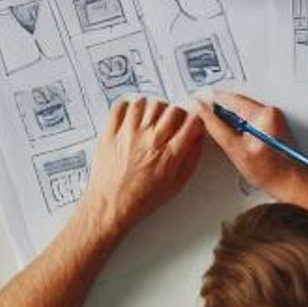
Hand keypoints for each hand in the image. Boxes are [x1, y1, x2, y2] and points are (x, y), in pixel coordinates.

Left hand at [78, 96, 204, 242]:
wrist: (111, 204)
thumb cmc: (143, 198)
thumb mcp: (176, 184)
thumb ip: (190, 160)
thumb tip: (197, 139)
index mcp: (169, 154)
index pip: (191, 122)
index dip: (195, 121)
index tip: (191, 124)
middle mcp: (150, 139)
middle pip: (171, 109)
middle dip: (176, 114)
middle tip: (172, 123)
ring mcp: (128, 132)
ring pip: (148, 102)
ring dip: (154, 108)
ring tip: (152, 119)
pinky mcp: (111, 131)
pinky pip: (122, 105)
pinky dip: (129, 106)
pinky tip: (133, 116)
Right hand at [196, 91, 307, 203]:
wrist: (294, 186)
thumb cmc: (273, 173)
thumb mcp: (235, 149)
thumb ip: (215, 126)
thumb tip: (201, 110)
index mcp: (263, 113)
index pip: (227, 98)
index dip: (208, 102)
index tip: (196, 105)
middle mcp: (271, 112)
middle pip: (234, 105)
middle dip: (219, 114)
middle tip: (205, 124)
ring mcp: (274, 119)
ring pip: (240, 114)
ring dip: (229, 122)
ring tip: (224, 139)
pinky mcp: (273, 128)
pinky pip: (249, 121)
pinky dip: (238, 129)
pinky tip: (236, 142)